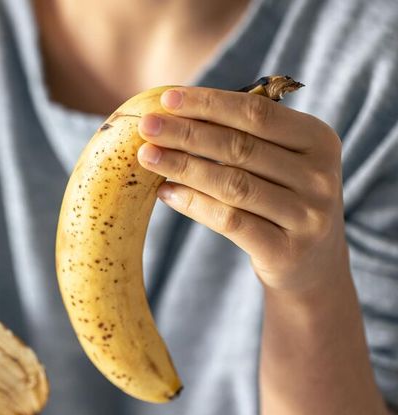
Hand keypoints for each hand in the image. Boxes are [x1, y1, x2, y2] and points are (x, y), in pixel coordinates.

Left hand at [136, 87, 346, 293]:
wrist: (314, 264)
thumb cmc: (282, 198)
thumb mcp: (278, 162)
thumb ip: (241, 136)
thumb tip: (172, 112)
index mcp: (318, 140)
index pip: (257, 113)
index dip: (209, 104)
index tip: (166, 98)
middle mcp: (319, 176)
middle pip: (240, 147)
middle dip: (187, 133)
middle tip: (146, 126)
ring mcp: (306, 216)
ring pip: (232, 184)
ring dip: (183, 167)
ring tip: (147, 157)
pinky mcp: (285, 251)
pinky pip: (231, 221)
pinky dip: (194, 204)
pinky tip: (165, 193)